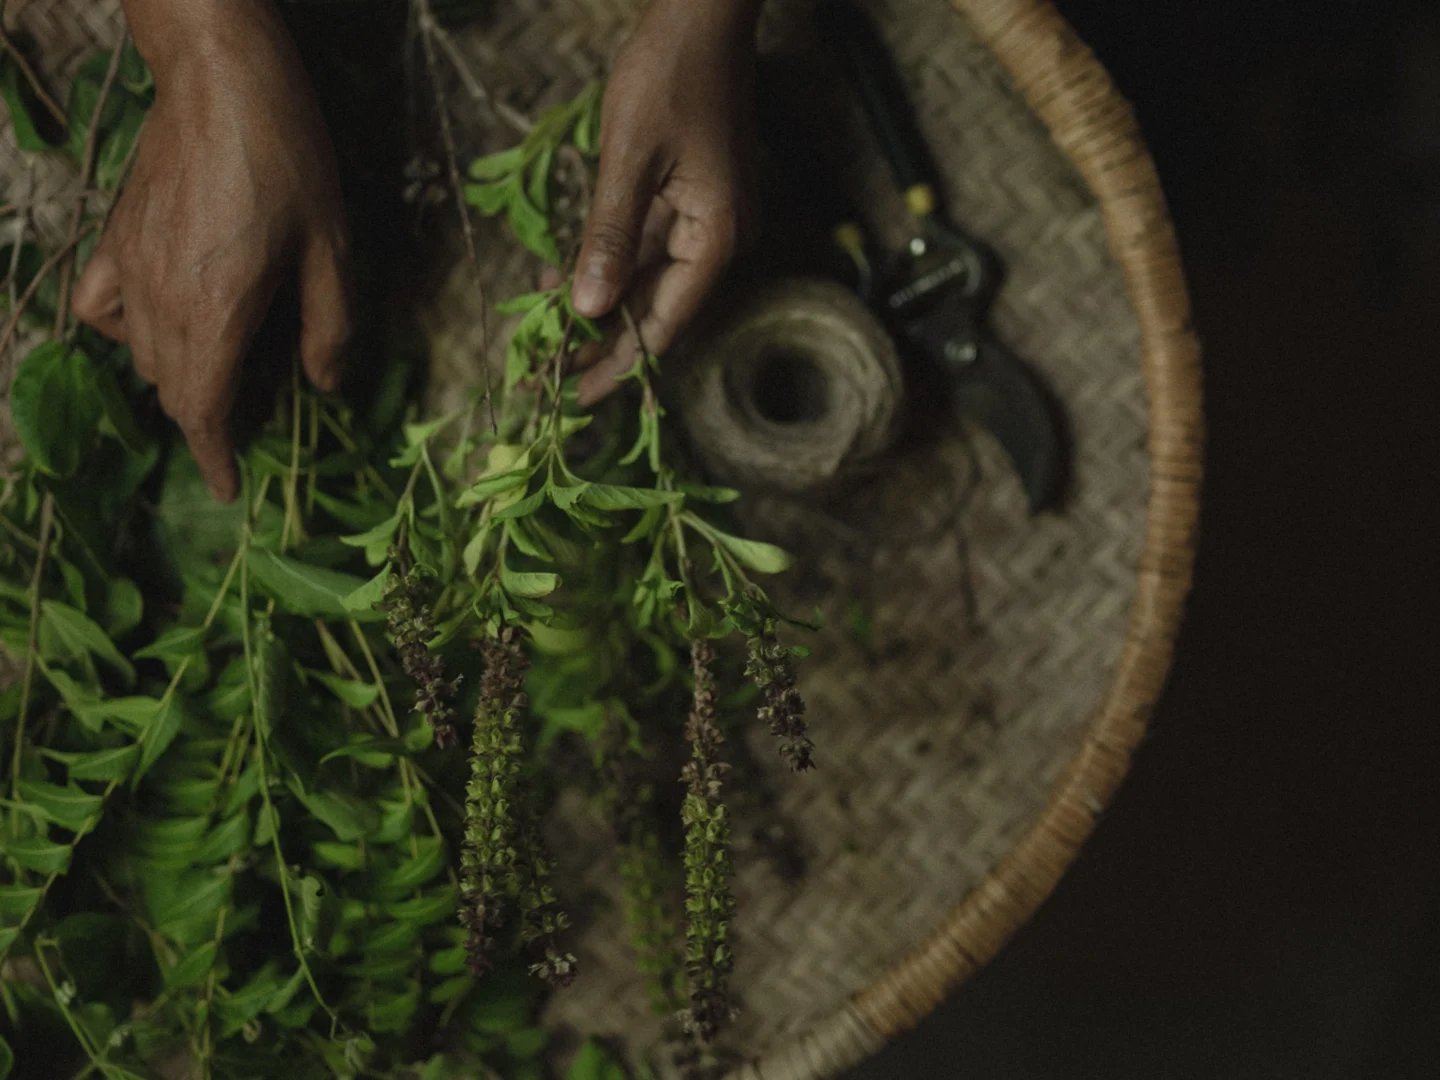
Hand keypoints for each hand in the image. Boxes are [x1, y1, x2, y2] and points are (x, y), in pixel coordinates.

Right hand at [73, 0, 350, 501]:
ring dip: (180, 378)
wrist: (222, 82)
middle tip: (255, 414)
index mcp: (218, 310)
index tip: (230, 487)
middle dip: (211, 416)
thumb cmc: (288, 159)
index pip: (202, 410)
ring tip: (223, 371)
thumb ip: (330, 327)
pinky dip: (126, 331)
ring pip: (141, 356)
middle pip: (174, 388)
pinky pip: (101, 308)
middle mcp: (163, 298)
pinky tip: (163, 321)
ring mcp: (131, 268)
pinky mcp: (116, 238)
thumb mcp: (333, 248)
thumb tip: (327, 387)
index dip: (216, 457)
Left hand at [570, 0, 759, 405]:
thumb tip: (586, 310)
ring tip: (546, 329)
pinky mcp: (694, 200)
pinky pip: (649, 247)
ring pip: (650, 281)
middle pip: (659, 310)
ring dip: (599, 302)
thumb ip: (608, 237)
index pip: (664, 324)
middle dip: (603, 340)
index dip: (619, 364)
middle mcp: (722, 239)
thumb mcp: (627, 158)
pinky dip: (609, 263)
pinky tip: (565, 276)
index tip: (577, 398)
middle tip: (550, 375)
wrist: (704, 15)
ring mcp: (711, 220)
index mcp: (716, 237)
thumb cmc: (669, 75)